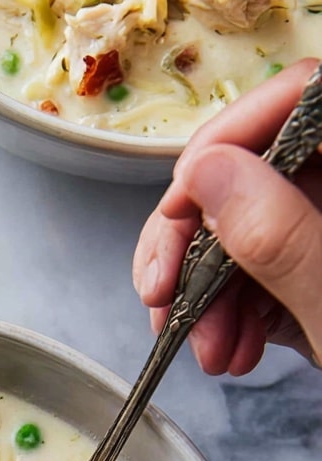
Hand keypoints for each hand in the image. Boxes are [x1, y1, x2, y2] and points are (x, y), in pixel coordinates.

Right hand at [133, 58, 321, 374]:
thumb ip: (281, 237)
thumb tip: (210, 174)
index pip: (302, 99)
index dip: (227, 141)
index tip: (179, 205)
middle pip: (253, 170)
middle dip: (196, 240)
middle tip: (162, 295)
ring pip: (242, 231)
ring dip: (204, 294)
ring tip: (207, 351)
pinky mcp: (315, 276)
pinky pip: (255, 275)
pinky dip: (228, 315)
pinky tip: (229, 352)